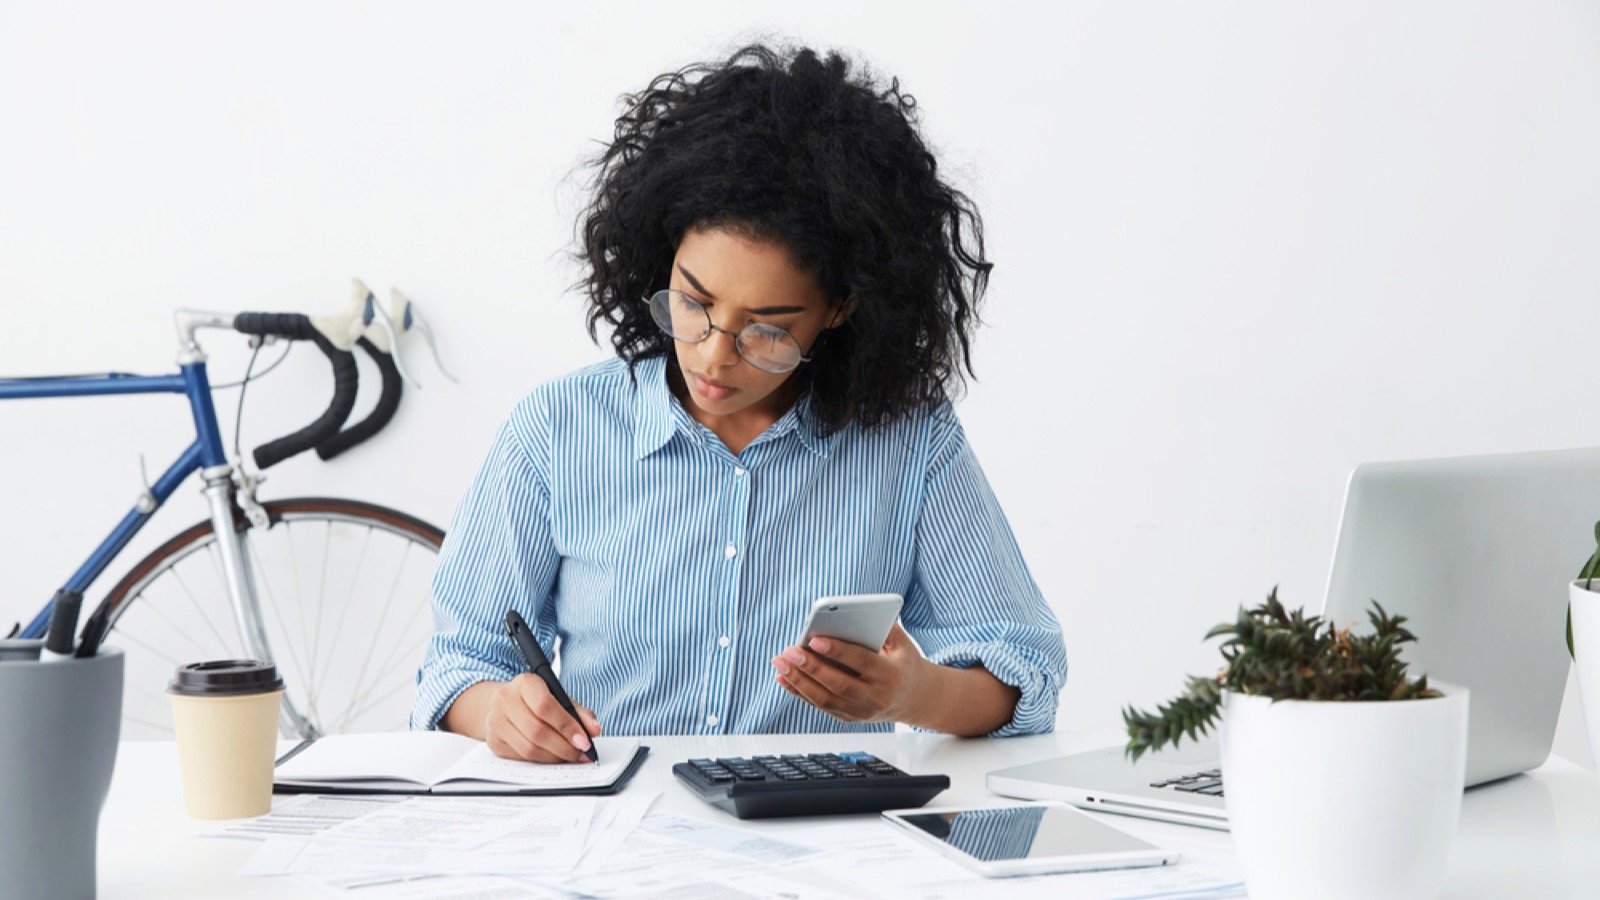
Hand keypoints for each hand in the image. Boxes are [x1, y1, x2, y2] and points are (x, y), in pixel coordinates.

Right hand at [482, 674, 601, 762]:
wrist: (507, 703)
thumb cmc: (538, 700)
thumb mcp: (560, 698)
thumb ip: (580, 712)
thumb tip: (594, 730)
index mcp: (525, 682)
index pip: (545, 706)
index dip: (567, 726)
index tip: (584, 741)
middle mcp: (505, 699)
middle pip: (537, 731)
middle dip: (564, 747)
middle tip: (581, 754)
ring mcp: (495, 721)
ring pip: (528, 748)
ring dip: (554, 758)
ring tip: (570, 757)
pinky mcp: (493, 741)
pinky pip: (521, 758)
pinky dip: (541, 761)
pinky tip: (553, 758)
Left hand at [771, 623, 931, 724]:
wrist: (914, 698)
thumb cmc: (903, 662)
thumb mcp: (901, 642)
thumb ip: (880, 625)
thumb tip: (848, 612)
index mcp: (891, 675)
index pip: (860, 662)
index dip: (837, 651)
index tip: (814, 639)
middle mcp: (876, 697)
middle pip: (838, 684)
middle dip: (810, 667)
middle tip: (789, 651)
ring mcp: (861, 712)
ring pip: (825, 699)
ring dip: (798, 681)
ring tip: (780, 662)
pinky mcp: (849, 718)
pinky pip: (820, 706)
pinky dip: (800, 692)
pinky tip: (784, 677)